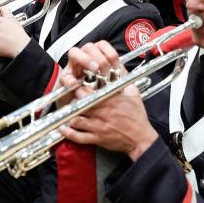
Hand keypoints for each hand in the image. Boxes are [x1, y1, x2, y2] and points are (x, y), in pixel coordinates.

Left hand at [57, 41, 157, 160]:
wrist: (141, 138)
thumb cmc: (137, 115)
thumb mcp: (133, 92)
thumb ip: (124, 77)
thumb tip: (117, 64)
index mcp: (110, 99)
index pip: (89, 91)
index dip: (80, 88)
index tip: (78, 86)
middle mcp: (102, 112)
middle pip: (80, 104)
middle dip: (73, 100)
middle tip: (72, 98)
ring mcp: (98, 126)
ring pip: (76, 120)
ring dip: (68, 115)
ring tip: (66, 111)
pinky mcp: (97, 138)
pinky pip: (79, 137)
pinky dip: (68, 133)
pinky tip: (62, 128)